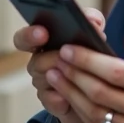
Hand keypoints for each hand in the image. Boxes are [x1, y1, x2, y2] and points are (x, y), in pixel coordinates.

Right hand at [13, 8, 106, 122]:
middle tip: (66, 56)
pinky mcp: (51, 102)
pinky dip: (62, 98)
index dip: (29, 35)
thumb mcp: (93, 33)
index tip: (42, 33)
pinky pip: (51, 100)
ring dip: (61, 78)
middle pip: (35, 62)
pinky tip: (72, 97)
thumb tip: (93, 21)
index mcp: (43, 42)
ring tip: (78, 75)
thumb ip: (91, 20)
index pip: (24, 38)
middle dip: (52, 59)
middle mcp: (38, 62)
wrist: (99, 88)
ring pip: (43, 82)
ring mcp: (43, 84)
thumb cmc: (90, 54)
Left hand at [48, 36, 123, 122]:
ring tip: (56, 78)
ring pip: (95, 112)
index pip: (116, 71)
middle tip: (57, 60)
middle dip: (73, 74)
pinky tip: (72, 99)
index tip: (70, 49)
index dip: (88, 60)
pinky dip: (83, 114)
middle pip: (100, 91)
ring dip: (71, 94)